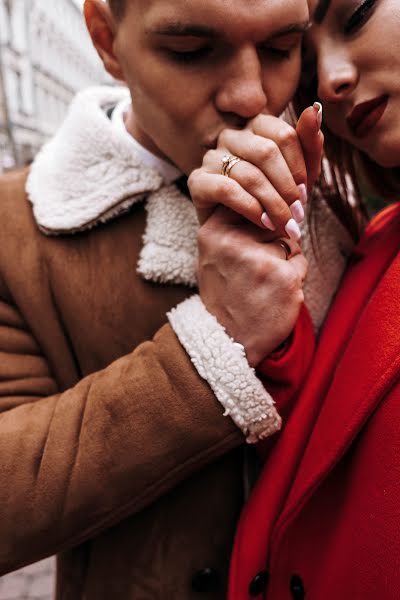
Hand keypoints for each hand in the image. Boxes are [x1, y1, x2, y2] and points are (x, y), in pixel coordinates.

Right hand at [188, 105, 323, 237]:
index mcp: (257, 126)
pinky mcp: (197, 180)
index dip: (299, 168)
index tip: (304, 195)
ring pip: (249, 174)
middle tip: (297, 214)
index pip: (284, 136)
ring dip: (272, 204)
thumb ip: (309, 144)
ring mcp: (211, 156)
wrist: (244, 235)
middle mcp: (231, 135)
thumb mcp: (299, 177)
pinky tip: (262, 222)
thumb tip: (315, 108)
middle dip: (287, 188)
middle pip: (267, 153)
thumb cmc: (274, 200)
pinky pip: (226, 189)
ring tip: (283, 224)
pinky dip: (250, 208)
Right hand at [197, 206, 307, 366]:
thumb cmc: (223, 295)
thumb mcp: (212, 255)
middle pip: (273, 221)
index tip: (248, 243)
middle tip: (252, 273)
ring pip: (289, 241)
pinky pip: (300, 263)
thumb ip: (231, 225)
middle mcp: (235, 241)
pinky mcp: (285, 277)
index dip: (256, 223)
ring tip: (262, 285)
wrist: (227, 341)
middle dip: (271, 242)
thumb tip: (267, 198)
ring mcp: (261, 259)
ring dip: (284, 260)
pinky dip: (294, 278)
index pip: (252, 204)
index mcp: (213, 231)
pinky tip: (275, 295)